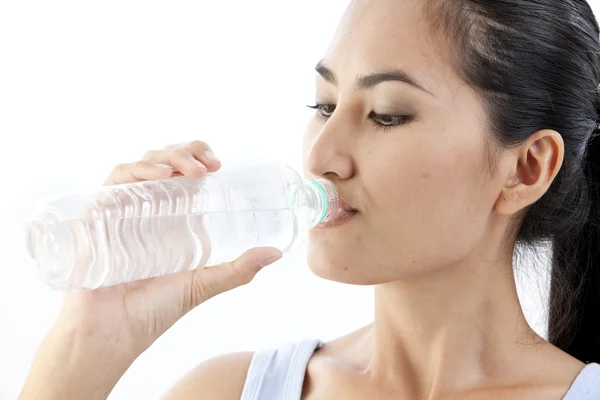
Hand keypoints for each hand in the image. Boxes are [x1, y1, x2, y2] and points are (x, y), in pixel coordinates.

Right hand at [20, 141, 282, 399]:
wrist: (114, 334)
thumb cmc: (154, 310)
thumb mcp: (204, 283)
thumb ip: (239, 270)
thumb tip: (276, 253)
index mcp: (170, 216)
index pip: (181, 172)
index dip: (198, 157)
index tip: (219, 164)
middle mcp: (145, 208)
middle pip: (163, 162)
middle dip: (187, 152)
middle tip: (210, 165)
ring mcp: (121, 209)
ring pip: (141, 165)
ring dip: (167, 158)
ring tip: (192, 170)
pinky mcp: (98, 215)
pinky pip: (115, 182)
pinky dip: (137, 172)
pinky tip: (160, 175)